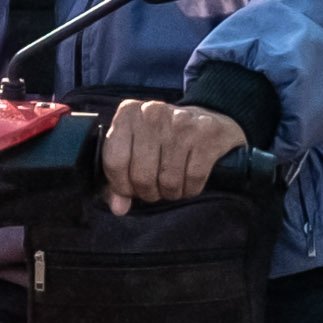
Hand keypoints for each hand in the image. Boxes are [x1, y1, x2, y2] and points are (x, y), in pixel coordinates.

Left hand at [102, 99, 250, 212]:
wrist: (208, 119)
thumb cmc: (164, 137)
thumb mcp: (135, 148)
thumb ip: (120, 177)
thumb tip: (118, 208)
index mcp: (128, 114)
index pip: (114, 162)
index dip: (121, 186)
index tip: (130, 190)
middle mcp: (152, 113)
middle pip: (142, 176)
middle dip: (148, 193)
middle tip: (154, 190)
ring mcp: (181, 122)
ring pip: (169, 181)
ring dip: (170, 193)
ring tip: (172, 186)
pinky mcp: (206, 133)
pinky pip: (193, 179)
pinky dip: (190, 189)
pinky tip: (188, 182)